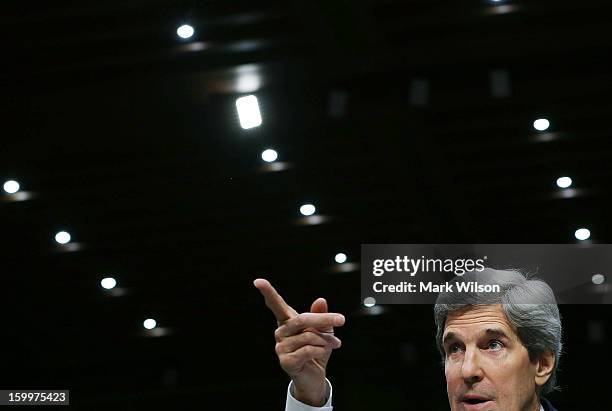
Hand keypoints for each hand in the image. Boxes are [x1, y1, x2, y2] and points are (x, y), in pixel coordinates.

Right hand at [253, 278, 344, 405]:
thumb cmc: (317, 350)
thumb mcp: (322, 331)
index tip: (258, 281)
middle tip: (342, 319)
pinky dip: (321, 350)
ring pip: (309, 337)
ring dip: (326, 340)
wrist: (315, 377)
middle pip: (302, 319)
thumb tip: (321, 300)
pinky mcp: (286, 361)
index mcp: (287, 321)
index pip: (275, 304)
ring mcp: (281, 347)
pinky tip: (323, 354)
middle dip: (323, 319)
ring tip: (335, 343)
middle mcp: (280, 332)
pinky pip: (309, 350)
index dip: (267, 292)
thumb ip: (320, 315)